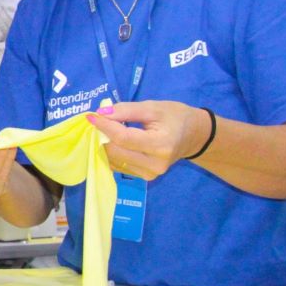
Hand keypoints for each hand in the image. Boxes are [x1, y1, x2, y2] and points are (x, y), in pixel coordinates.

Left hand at [85, 101, 211, 180]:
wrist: (193, 136)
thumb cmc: (175, 117)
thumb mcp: (153, 107)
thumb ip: (126, 110)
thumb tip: (100, 113)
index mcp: (162, 144)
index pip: (124, 138)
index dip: (105, 127)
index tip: (91, 116)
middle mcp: (156, 164)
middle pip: (116, 151)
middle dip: (103, 135)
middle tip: (98, 121)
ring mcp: (151, 174)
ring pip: (114, 160)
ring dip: (105, 144)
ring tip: (107, 130)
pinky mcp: (145, 178)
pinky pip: (119, 166)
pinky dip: (112, 153)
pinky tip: (114, 142)